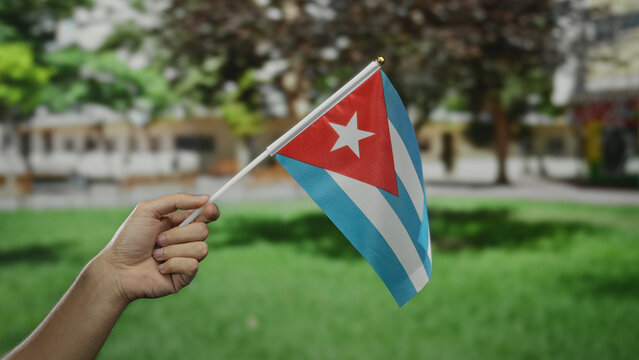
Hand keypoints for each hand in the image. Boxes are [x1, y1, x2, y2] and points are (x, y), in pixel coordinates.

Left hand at [97, 193, 219, 303]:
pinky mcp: (185, 276)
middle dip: (178, 235)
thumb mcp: (147, 210)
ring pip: (201, 249)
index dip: (211, 211)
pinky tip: (159, 268)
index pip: (206, 214)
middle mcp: (186, 239)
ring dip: (173, 251)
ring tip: (155, 255)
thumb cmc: (128, 239)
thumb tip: (205, 198)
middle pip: (203, 231)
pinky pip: (193, 265)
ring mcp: (186, 258)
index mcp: (180, 222)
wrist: (117, 269)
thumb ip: (176, 200)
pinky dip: (173, 264)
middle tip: (157, 239)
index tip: (208, 209)